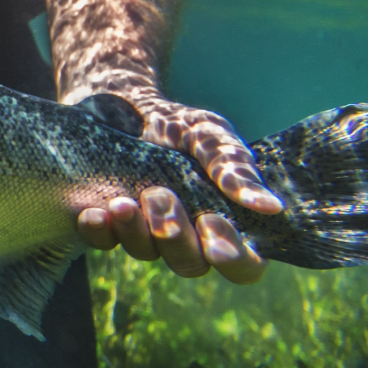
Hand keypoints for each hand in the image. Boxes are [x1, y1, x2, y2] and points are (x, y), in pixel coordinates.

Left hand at [78, 100, 280, 284]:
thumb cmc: (175, 123)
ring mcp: (145, 233)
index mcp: (222, 221)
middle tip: (159, 195)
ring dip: (136, 231)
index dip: (233, 256)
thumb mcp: (208, 135)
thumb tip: (272, 207)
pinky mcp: (108, 224)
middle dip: (175, 235)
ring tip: (124, 200)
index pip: (243, 264)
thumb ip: (234, 168)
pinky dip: (100, 231)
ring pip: (146, 253)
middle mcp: (187, 235)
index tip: (212, 223)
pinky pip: (104, 242)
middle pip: (190, 265)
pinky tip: (95, 213)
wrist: (118, 103)